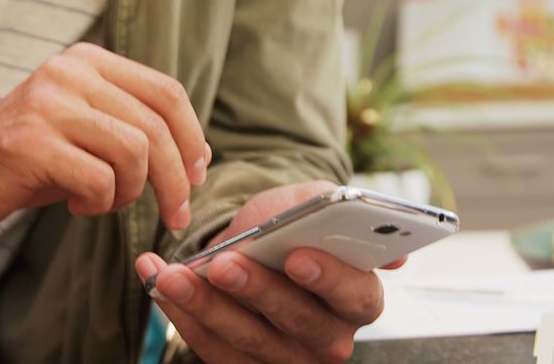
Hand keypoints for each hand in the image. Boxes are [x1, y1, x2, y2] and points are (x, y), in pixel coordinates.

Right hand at [0, 42, 210, 231]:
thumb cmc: (32, 157)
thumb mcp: (87, 128)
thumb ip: (136, 127)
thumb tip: (199, 154)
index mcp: (88, 61)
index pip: (167, 92)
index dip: (192, 138)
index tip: (197, 175)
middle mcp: (69, 72)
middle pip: (155, 126)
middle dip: (176, 179)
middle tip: (176, 214)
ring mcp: (48, 103)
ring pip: (133, 152)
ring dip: (130, 192)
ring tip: (103, 200)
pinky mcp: (31, 142)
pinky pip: (99, 180)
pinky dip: (100, 203)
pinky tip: (76, 204)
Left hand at [135, 181, 406, 362]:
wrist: (260, 242)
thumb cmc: (295, 224)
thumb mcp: (316, 204)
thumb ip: (341, 216)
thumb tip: (396, 254)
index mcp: (359, 298)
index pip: (355, 294)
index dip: (328, 277)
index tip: (296, 255)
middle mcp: (329, 338)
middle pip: (295, 320)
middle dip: (255, 290)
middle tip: (224, 263)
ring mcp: (284, 359)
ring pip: (244, 337)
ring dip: (203, 303)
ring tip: (172, 273)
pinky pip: (209, 347)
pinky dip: (179, 312)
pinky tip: (157, 279)